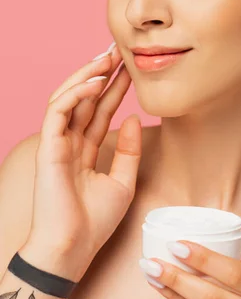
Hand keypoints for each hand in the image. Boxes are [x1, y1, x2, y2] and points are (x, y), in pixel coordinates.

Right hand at [22, 43, 141, 277]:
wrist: (73, 247)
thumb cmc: (95, 222)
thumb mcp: (123, 182)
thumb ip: (129, 150)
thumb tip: (136, 118)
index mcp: (86, 150)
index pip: (101, 110)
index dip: (116, 88)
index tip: (131, 68)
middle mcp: (70, 142)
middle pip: (86, 99)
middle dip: (102, 73)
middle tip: (120, 51)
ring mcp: (57, 142)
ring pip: (68, 97)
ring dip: (87, 75)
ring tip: (108, 57)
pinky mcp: (47, 145)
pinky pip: (58, 110)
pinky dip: (75, 93)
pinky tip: (95, 81)